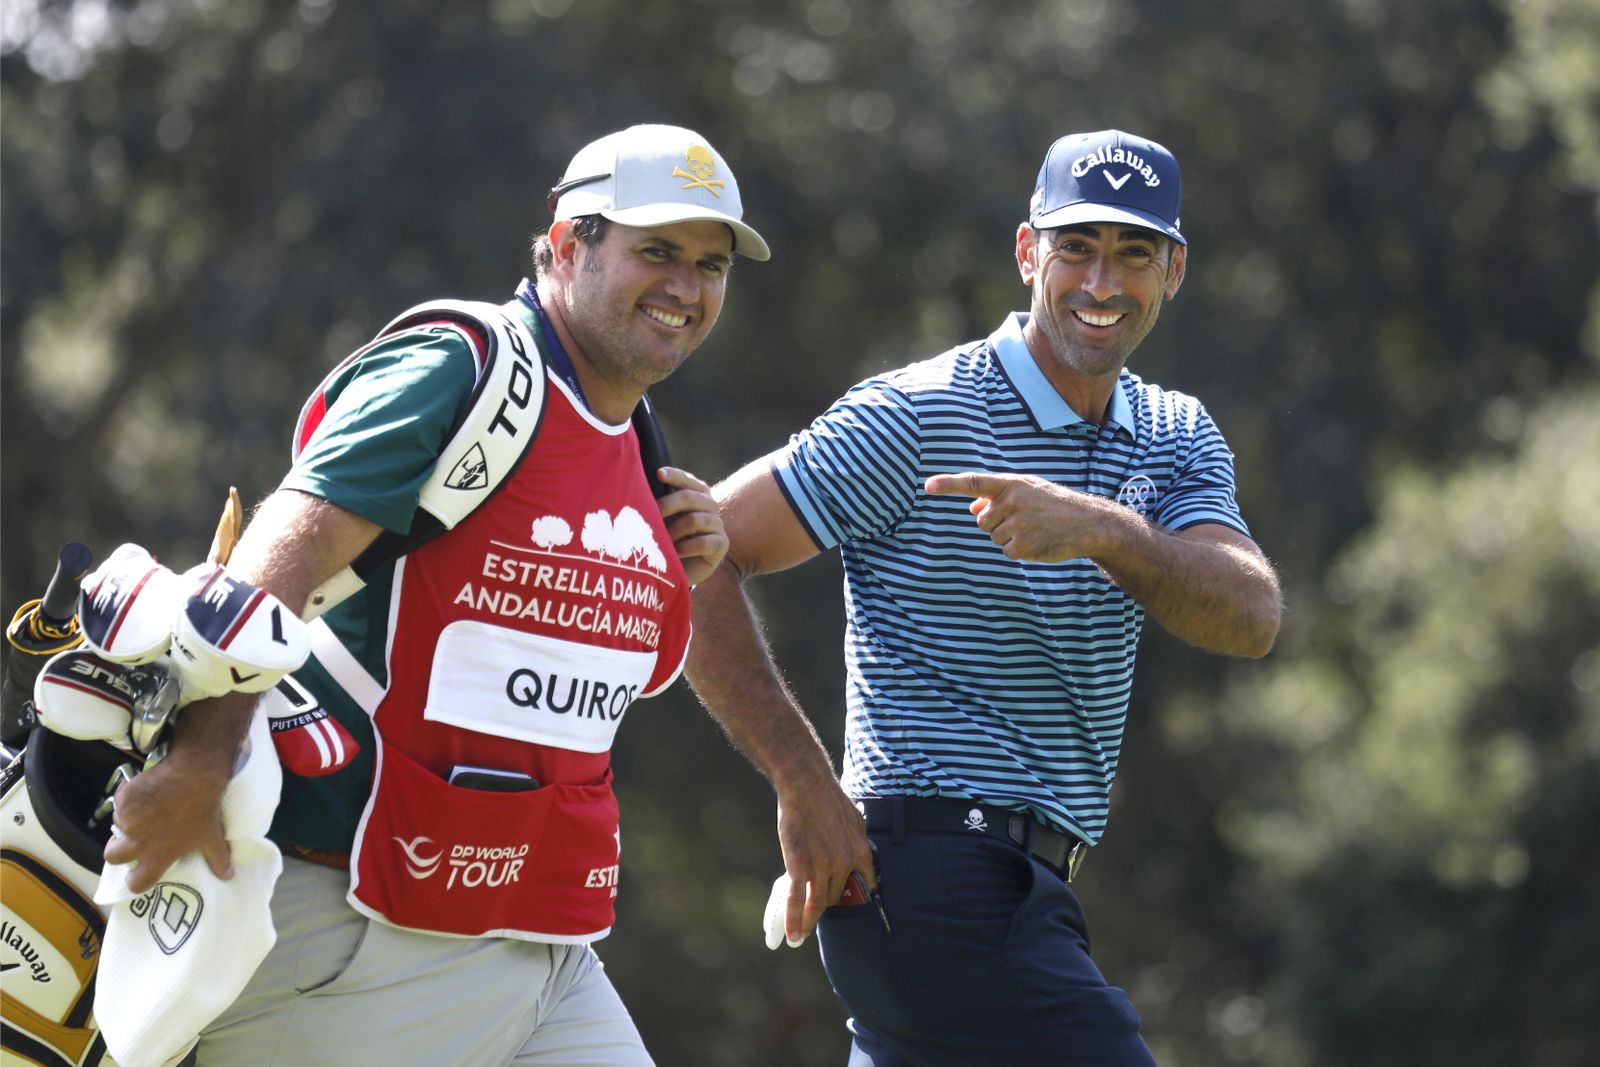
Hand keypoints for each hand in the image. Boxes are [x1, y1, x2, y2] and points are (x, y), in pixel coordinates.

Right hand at [103, 740, 233, 893]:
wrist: (192, 777)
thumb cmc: (203, 810)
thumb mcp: (211, 837)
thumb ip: (217, 859)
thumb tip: (228, 876)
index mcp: (158, 856)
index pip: (138, 883)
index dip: (135, 881)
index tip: (136, 874)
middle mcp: (138, 843)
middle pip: (112, 857)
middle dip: (117, 851)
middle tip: (130, 840)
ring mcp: (127, 822)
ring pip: (116, 827)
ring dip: (126, 822)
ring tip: (144, 811)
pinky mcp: (122, 801)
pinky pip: (120, 803)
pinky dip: (128, 799)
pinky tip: (145, 792)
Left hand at [653, 467, 729, 586]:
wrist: (683, 567)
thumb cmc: (668, 537)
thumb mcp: (661, 518)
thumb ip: (656, 503)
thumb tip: (635, 488)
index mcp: (695, 492)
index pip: (686, 479)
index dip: (674, 475)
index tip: (658, 474)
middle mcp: (709, 504)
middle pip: (689, 497)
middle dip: (667, 505)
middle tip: (651, 516)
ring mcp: (717, 524)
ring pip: (695, 520)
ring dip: (674, 530)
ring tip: (661, 540)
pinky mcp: (721, 544)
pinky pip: (705, 542)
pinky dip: (686, 547)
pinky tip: (675, 553)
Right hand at [774, 772, 873, 944]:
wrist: (806, 784)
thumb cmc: (828, 797)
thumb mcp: (854, 818)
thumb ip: (857, 839)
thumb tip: (859, 850)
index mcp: (861, 852)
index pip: (866, 885)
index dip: (858, 897)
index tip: (851, 905)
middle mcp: (844, 863)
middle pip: (838, 896)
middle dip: (828, 907)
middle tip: (817, 915)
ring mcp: (821, 865)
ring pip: (818, 903)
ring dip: (809, 923)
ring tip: (802, 936)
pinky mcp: (799, 865)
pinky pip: (797, 898)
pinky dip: (795, 918)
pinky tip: (794, 933)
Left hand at [925, 471, 1116, 561]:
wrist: (1089, 523)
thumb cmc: (1055, 505)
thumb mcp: (1029, 491)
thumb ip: (999, 496)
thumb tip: (972, 510)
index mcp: (1012, 484)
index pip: (974, 482)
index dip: (949, 484)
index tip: (927, 485)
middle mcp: (1012, 502)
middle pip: (982, 521)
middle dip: (997, 523)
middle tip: (1026, 520)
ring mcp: (1016, 524)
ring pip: (994, 537)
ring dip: (1010, 537)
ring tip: (1036, 529)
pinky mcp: (1021, 546)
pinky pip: (1006, 551)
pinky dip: (1019, 550)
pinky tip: (1038, 542)